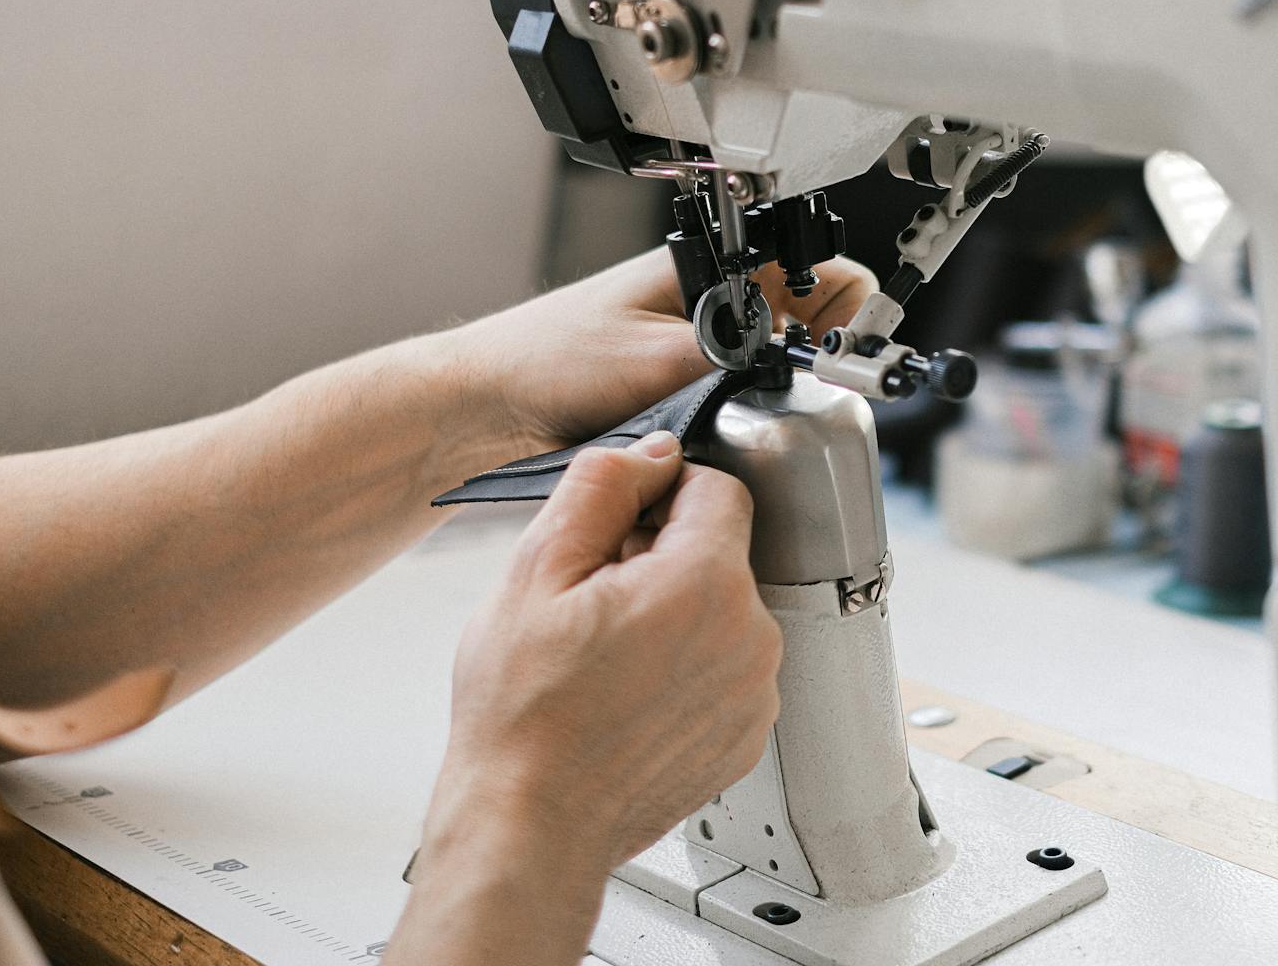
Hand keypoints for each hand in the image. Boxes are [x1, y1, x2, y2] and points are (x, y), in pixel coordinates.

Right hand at [393, 433, 778, 965]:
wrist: (529, 824)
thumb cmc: (522, 716)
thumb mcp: (537, 570)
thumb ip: (604, 487)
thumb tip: (652, 454)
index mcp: (708, 584)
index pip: (717, 488)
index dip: (659, 495)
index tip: (617, 529)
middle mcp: (751, 637)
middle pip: (721, 552)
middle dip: (662, 557)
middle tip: (593, 600)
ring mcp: (755, 694)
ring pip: (723, 611)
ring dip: (675, 614)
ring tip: (606, 655)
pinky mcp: (746, 736)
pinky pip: (726, 669)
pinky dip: (686, 669)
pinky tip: (628, 694)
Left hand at [467, 248, 875, 461]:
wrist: (487, 406)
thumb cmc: (548, 358)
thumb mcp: (658, 358)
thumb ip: (736, 356)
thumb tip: (797, 363)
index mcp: (712, 267)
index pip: (820, 270)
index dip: (844, 310)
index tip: (844, 353)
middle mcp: (711, 301)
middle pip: (806, 323)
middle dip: (809, 359)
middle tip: (796, 390)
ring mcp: (698, 344)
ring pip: (775, 368)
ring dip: (770, 393)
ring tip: (746, 410)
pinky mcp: (683, 386)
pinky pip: (738, 399)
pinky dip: (739, 417)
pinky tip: (718, 429)